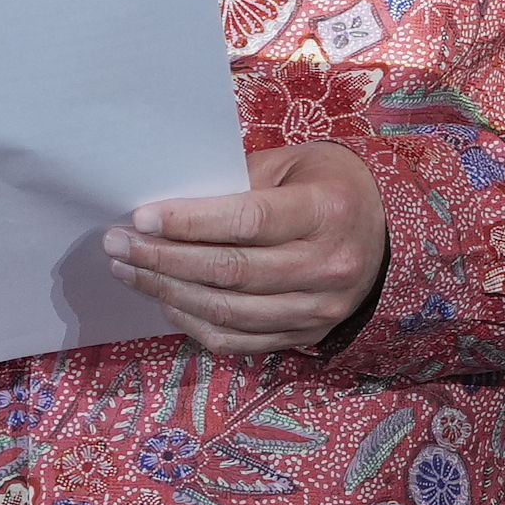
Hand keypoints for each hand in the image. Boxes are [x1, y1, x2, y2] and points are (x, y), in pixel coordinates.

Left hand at [108, 138, 385, 359]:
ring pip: (228, 312)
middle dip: (163, 259)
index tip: (141, 216)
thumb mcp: (294, 163)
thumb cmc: (329, 185)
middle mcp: (328, 266)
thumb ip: (238, 182)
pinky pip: (238, 341)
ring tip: (129, 270)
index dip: (190, 222)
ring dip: (168, 293)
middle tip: (117, 243)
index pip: (249, 221)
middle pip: (231, 272)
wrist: (387, 235)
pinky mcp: (306, 336)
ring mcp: (319, 310)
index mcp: (327, 212)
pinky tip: (165, 301)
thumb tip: (167, 204)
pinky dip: (194, 324)